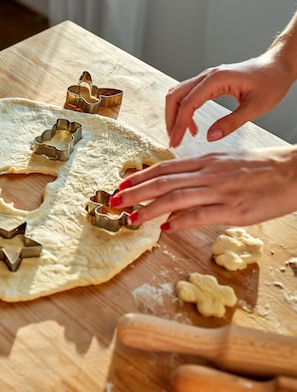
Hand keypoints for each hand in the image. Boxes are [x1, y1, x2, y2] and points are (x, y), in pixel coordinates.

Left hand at [110, 146, 296, 230]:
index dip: (140, 177)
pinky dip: (182, 221)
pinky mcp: (234, 209)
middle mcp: (208, 174)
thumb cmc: (262, 169)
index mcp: (205, 162)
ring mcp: (220, 191)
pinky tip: (166, 229)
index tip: (121, 185)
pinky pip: (203, 215)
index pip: (164, 168)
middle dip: (135, 193)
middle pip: (163, 182)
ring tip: (132, 219)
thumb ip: (200, 173)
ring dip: (151, 209)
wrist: (295, 172)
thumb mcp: (226, 164)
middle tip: (113, 202)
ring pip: (177, 197)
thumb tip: (177, 185)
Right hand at [165, 55, 293, 146]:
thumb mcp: (256, 107)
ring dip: (175, 115)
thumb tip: (209, 137)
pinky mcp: (208, 83)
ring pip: (178, 95)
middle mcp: (207, 76)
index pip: (188, 103)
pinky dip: (184, 111)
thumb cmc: (272, 82)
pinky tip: (193, 127)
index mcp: (216, 80)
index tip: (175, 141)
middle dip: (170, 119)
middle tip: (173, 139)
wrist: (278, 66)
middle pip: (175, 96)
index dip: (179, 124)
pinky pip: (188, 96)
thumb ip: (231, 123)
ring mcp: (206, 78)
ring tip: (181, 134)